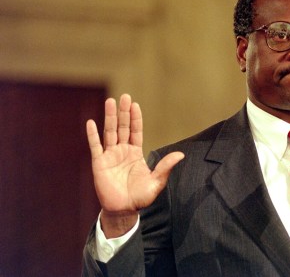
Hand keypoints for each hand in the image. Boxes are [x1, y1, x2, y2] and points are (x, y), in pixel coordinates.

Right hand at [86, 94, 183, 236]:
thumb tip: (181, 155)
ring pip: (109, 132)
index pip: (135, 131)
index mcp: (135, 153)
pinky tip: (91, 122)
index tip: (135, 105)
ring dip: (109, 117)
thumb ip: (165, 167)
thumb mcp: (156, 182)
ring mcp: (110, 156)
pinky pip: (95, 146)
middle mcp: (122, 151)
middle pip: (122, 127)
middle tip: (124, 96)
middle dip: (123, 112)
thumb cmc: (140, 197)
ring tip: (110, 102)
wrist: (123, 210)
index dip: (135, 118)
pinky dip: (92, 135)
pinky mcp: (99, 164)